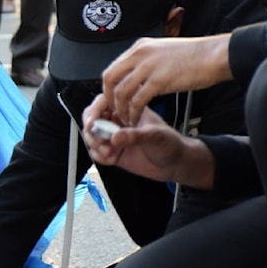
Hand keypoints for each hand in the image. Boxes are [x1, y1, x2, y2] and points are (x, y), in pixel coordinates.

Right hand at [82, 95, 215, 188]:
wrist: (175, 164)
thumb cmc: (171, 143)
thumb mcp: (155, 136)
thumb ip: (135, 135)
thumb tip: (114, 137)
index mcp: (128, 109)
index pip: (103, 103)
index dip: (94, 111)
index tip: (93, 122)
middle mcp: (118, 122)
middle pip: (92, 120)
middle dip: (91, 131)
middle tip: (98, 140)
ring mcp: (114, 137)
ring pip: (91, 137)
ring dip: (95, 145)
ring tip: (108, 152)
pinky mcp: (113, 152)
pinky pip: (96, 153)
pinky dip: (100, 157)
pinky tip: (112, 159)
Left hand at [102, 35, 231, 124]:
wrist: (215, 55)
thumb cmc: (195, 56)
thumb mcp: (163, 52)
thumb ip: (146, 62)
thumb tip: (136, 75)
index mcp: (140, 47)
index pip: (114, 67)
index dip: (109, 86)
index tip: (113, 98)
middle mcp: (140, 55)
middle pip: (110, 78)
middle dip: (109, 98)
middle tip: (114, 111)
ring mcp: (148, 67)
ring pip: (121, 92)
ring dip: (120, 109)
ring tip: (125, 119)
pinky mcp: (158, 81)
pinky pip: (137, 101)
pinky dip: (133, 113)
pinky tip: (136, 119)